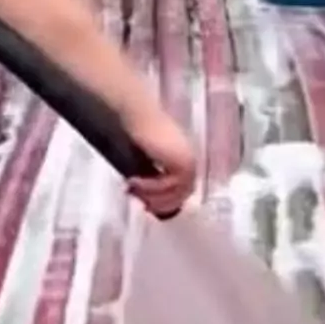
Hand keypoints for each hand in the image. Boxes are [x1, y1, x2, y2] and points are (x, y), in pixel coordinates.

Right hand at [122, 101, 197, 217]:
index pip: (183, 191)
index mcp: (185, 161)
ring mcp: (188, 162)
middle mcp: (191, 162)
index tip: (147, 206)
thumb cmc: (138, 134)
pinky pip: (169, 184)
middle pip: (182, 194)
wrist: (138, 116)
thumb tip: (150, 201)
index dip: (166, 202)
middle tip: (142, 205)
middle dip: (161, 203)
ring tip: (133, 190)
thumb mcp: (147, 162)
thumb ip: (154, 179)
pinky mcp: (182, 162)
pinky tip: (135, 182)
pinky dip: (151, 187)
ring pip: (176, 192)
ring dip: (153, 196)